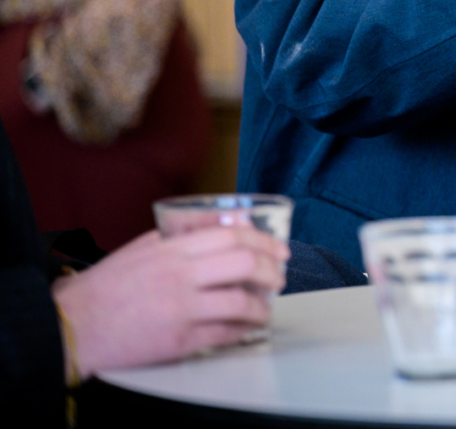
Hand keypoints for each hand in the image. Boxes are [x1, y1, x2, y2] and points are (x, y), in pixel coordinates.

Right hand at [52, 227, 289, 376]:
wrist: (71, 327)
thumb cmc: (105, 287)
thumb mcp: (145, 247)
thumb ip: (186, 232)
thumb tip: (232, 219)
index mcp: (171, 250)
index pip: (232, 236)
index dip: (264, 242)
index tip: (280, 250)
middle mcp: (180, 276)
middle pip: (245, 265)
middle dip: (272, 271)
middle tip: (279, 278)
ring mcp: (181, 309)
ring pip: (241, 303)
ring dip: (262, 306)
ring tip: (264, 308)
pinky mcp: (178, 340)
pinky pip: (225, 333)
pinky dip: (242, 330)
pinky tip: (245, 328)